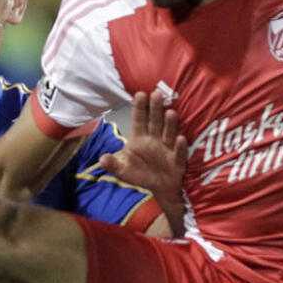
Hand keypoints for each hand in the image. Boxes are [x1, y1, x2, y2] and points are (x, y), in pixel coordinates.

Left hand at [98, 90, 188, 234]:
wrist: (160, 188)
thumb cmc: (140, 174)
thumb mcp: (123, 171)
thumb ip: (113, 165)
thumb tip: (101, 159)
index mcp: (140, 138)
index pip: (139, 120)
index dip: (139, 108)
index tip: (140, 94)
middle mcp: (154, 138)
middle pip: (155, 121)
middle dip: (156, 109)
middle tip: (157, 94)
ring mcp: (167, 147)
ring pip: (168, 133)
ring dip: (169, 124)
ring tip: (170, 112)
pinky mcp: (177, 160)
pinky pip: (178, 153)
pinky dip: (180, 147)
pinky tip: (181, 138)